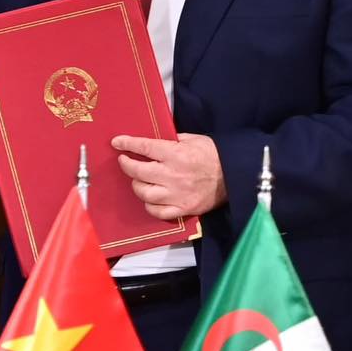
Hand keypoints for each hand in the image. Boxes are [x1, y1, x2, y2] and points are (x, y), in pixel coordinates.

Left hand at [112, 132, 226, 218]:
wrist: (234, 176)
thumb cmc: (214, 155)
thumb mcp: (193, 139)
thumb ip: (172, 141)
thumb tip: (153, 142)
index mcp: (176, 154)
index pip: (145, 147)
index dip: (128, 144)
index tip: (116, 142)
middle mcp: (173, 175)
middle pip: (139, 171)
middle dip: (126, 164)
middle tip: (124, 160)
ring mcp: (177, 194)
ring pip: (144, 192)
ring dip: (137, 185)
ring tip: (138, 179)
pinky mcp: (182, 209)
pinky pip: (157, 211)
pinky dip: (149, 205)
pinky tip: (149, 198)